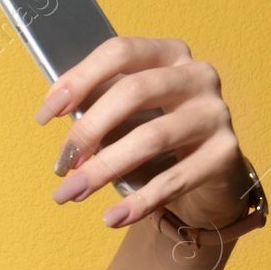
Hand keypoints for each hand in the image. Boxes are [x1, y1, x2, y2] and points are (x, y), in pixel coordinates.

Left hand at [36, 36, 249, 230]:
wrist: (205, 176)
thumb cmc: (153, 137)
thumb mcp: (123, 116)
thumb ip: (94, 107)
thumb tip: (53, 113)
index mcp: (168, 54)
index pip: (120, 52)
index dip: (79, 80)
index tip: (45, 116)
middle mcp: (197, 75)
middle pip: (133, 91)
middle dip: (88, 130)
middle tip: (61, 164)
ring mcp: (215, 113)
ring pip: (151, 137)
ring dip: (103, 169)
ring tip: (72, 193)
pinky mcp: (225, 153)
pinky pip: (175, 179)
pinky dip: (138, 201)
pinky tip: (112, 217)